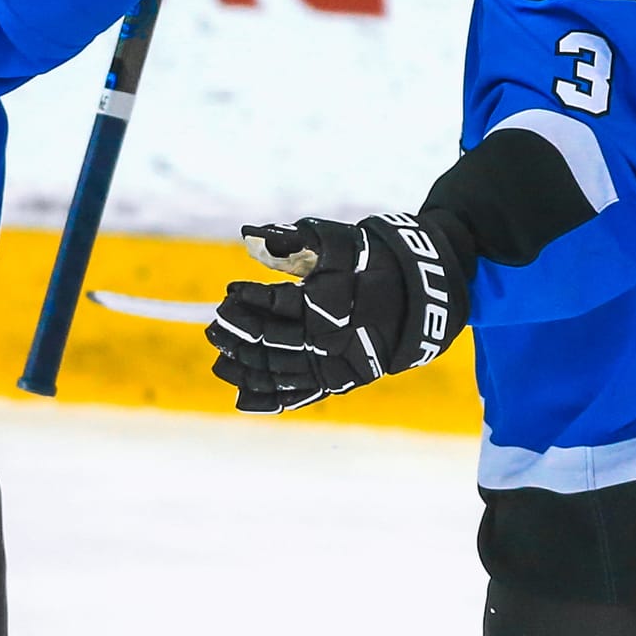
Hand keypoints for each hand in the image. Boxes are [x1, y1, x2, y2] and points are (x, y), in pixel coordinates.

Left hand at [207, 212, 465, 412]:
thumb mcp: (336, 240)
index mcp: (328, 302)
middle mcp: (331, 338)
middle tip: (213, 327)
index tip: (229, 292)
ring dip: (246, 368)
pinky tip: (242, 400)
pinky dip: (270, 399)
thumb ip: (292, 239)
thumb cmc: (374, 258)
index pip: (276, 304)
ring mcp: (336, 363)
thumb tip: (248, 235)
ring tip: (220, 363)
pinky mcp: (343, 380)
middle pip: (272, 341)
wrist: (423, 292)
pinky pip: (301, 394)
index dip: (249, 298)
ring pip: (280, 372)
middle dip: (238, 334)